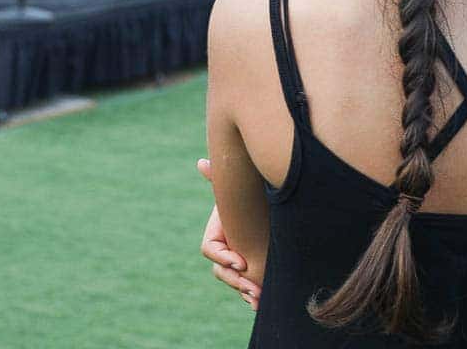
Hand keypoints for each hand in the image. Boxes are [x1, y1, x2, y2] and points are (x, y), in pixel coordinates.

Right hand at [197, 158, 257, 308]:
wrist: (265, 208)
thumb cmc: (248, 195)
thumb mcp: (235, 189)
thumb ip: (219, 178)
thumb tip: (202, 163)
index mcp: (216, 232)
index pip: (210, 249)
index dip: (223, 256)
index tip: (241, 261)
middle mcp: (224, 249)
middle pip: (221, 271)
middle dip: (235, 280)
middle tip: (251, 286)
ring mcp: (235, 261)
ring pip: (233, 282)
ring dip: (244, 291)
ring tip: (258, 297)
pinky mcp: (249, 270)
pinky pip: (245, 288)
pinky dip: (251, 296)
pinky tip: (261, 303)